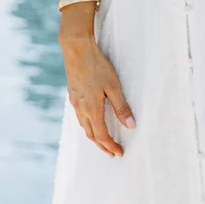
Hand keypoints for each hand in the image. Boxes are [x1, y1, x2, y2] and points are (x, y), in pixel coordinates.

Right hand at [60, 35, 135, 157]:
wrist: (76, 50)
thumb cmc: (97, 66)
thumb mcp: (114, 86)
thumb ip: (122, 107)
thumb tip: (131, 126)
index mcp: (91, 109)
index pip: (101, 135)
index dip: (111, 146)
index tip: (119, 153)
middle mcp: (80, 109)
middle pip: (91, 135)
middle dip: (102, 146)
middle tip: (112, 153)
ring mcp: (75, 103)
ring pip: (84, 127)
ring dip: (94, 137)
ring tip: (104, 142)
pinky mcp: (73, 95)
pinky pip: (80, 118)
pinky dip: (88, 126)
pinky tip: (93, 123)